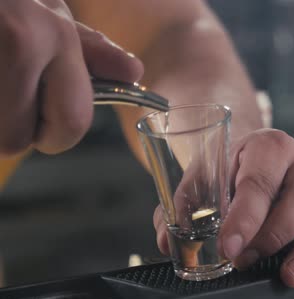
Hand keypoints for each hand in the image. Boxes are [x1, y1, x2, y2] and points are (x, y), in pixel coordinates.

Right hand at [0, 0, 142, 156]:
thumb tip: (133, 72)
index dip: (58, 136)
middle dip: (10, 129)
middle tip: (5, 96)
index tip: (45, 126)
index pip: (72, 124)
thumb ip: (88, 49)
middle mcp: (16, 45)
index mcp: (50, 36)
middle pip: (12, 142)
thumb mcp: (47, 10)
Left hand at [154, 129, 293, 287]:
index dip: (246, 217)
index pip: (260, 181)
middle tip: (245, 261)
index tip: (229, 246)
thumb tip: (169, 241)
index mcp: (268, 147)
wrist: (255, 156)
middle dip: (274, 236)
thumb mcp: (205, 174)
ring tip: (290, 276)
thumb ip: (184, 205)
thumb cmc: (231, 168)